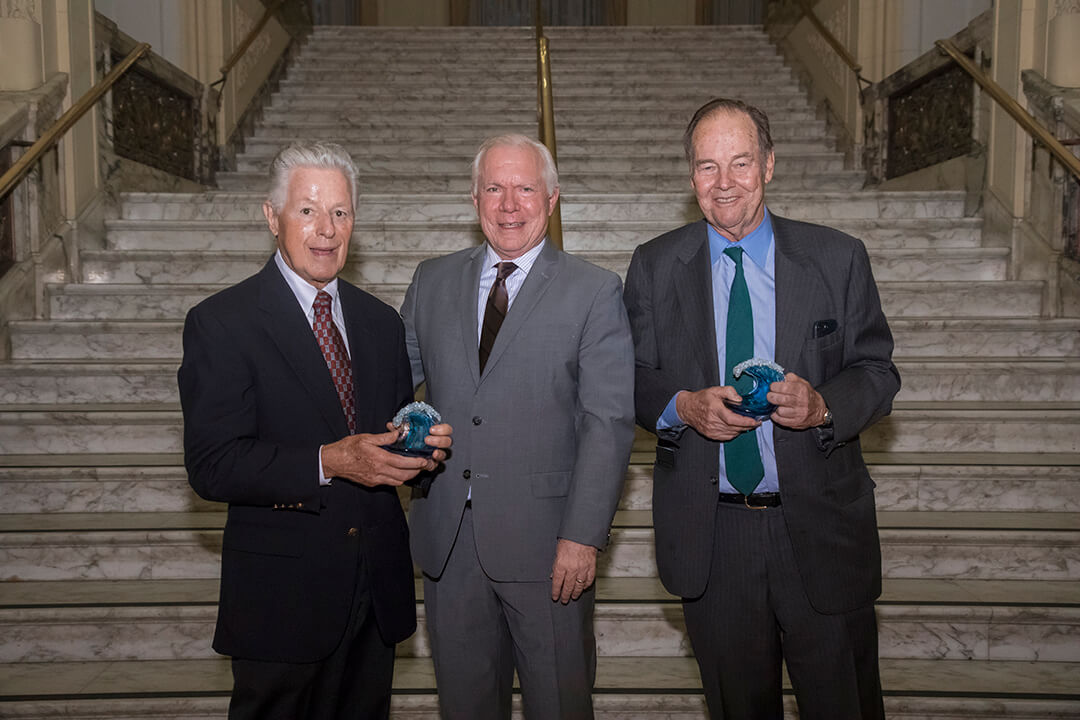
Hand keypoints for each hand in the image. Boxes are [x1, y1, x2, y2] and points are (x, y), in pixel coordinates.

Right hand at [321, 430, 438, 486]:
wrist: (333, 461)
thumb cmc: (347, 448)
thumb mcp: (366, 438)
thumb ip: (384, 437)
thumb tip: (397, 434)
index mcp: (379, 459)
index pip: (403, 463)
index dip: (416, 463)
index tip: (424, 460)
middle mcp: (378, 472)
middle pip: (404, 476)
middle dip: (416, 471)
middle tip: (422, 465)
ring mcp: (375, 479)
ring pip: (398, 481)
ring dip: (408, 476)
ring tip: (413, 468)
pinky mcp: (372, 483)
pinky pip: (389, 483)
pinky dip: (397, 478)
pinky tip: (399, 471)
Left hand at [383, 421, 453, 462]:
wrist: (403, 455)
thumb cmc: (408, 439)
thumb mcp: (405, 431)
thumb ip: (400, 428)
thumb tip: (391, 425)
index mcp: (435, 433)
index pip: (446, 429)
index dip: (442, 429)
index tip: (431, 429)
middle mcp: (438, 444)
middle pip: (448, 441)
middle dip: (440, 441)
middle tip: (427, 440)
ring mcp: (436, 454)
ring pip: (444, 454)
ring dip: (439, 453)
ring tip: (432, 453)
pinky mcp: (431, 464)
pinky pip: (434, 465)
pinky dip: (431, 464)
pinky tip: (426, 462)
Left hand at [550, 538, 596, 603]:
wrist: (582, 533)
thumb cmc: (569, 539)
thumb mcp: (557, 552)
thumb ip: (556, 565)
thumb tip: (553, 575)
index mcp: (561, 564)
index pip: (557, 582)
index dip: (556, 591)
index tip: (555, 596)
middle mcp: (572, 568)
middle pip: (568, 586)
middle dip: (565, 595)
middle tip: (564, 600)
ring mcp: (582, 569)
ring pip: (579, 586)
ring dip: (576, 593)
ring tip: (573, 597)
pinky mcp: (591, 567)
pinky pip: (589, 580)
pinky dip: (586, 585)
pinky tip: (583, 588)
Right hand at [676, 386, 760, 440]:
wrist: (687, 408)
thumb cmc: (701, 399)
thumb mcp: (715, 390)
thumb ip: (729, 391)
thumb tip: (739, 400)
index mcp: (714, 409)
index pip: (732, 419)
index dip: (745, 422)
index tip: (754, 421)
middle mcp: (712, 421)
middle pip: (734, 427)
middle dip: (747, 425)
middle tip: (755, 421)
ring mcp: (711, 429)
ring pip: (732, 433)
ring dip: (742, 429)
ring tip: (747, 424)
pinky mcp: (710, 435)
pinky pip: (726, 437)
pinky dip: (734, 433)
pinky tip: (736, 427)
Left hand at [767, 373, 826, 429]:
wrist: (818, 410)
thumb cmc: (808, 396)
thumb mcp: (803, 383)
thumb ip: (791, 378)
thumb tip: (781, 378)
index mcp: (802, 391)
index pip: (785, 388)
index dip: (775, 386)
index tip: (772, 387)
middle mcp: (801, 402)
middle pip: (781, 400)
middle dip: (771, 397)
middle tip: (769, 395)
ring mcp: (799, 414)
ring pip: (780, 411)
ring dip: (774, 407)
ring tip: (775, 404)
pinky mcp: (796, 422)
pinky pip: (781, 420)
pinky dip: (775, 416)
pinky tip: (776, 412)